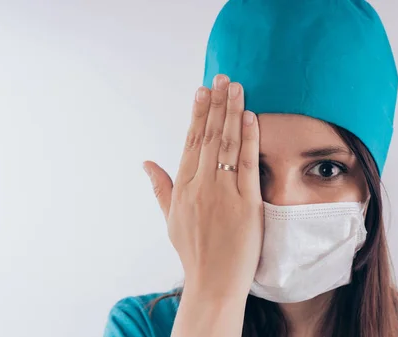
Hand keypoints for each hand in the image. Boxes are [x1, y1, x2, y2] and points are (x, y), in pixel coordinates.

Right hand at [143, 74, 262, 301]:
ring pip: (227, 145)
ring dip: (232, 113)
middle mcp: (201, 186)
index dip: (198, 114)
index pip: (191, 142)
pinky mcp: (246, 204)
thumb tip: (146, 163)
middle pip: (209, 137)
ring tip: (236, 87)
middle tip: (222, 77)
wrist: (213, 283)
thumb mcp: (170, 218)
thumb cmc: (193, 251)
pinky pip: (248, 165)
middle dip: (216, 104)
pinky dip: (249, 139)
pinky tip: (250, 117)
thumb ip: (160, 188)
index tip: (202, 91)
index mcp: (183, 188)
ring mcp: (223, 194)